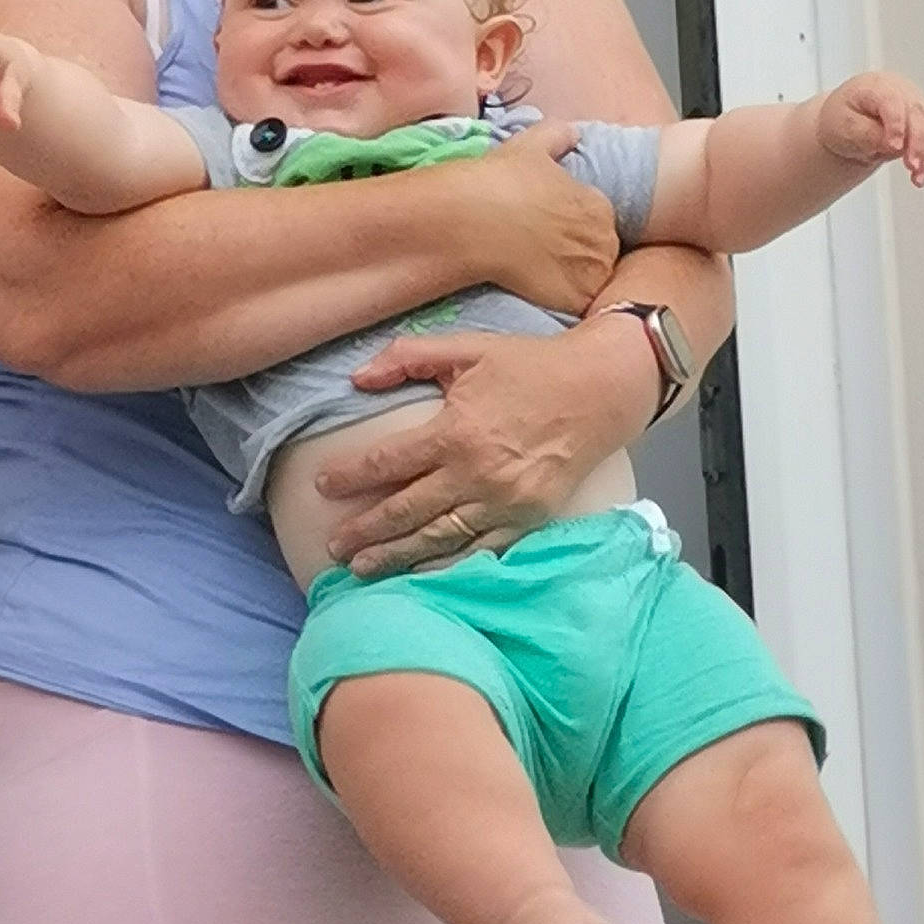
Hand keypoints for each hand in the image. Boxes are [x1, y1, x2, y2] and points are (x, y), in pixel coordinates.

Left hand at [319, 326, 648, 576]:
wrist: (600, 392)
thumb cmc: (531, 366)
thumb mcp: (468, 348)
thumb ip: (409, 357)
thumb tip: (357, 378)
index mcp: (455, 431)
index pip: (387, 461)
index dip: (350, 475)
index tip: (323, 484)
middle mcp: (476, 473)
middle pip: (406, 511)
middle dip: (365, 531)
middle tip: (334, 546)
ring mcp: (502, 502)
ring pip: (438, 538)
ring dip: (396, 556)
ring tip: (363, 570)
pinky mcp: (527, 520)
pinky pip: (479, 550)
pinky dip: (447, 565)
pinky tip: (421, 575)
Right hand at [466, 121, 620, 315]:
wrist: (474, 222)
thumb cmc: (501, 181)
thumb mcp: (530, 145)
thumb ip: (557, 135)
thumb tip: (573, 133)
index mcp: (599, 205)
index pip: (601, 221)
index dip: (577, 227)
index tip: (554, 231)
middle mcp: (604, 239)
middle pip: (602, 253)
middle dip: (581, 255)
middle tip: (546, 255)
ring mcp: (592, 272)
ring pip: (593, 280)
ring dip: (576, 280)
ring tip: (543, 276)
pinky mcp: (575, 299)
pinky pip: (580, 305)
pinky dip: (566, 302)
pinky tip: (541, 293)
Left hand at [817, 73, 923, 187]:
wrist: (848, 119)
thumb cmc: (843, 117)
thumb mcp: (844, 126)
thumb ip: (867, 134)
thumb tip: (893, 146)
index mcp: (877, 86)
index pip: (893, 102)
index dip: (896, 125)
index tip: (894, 147)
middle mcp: (903, 92)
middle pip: (918, 116)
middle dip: (918, 144)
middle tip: (912, 167)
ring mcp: (917, 105)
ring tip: (919, 179)